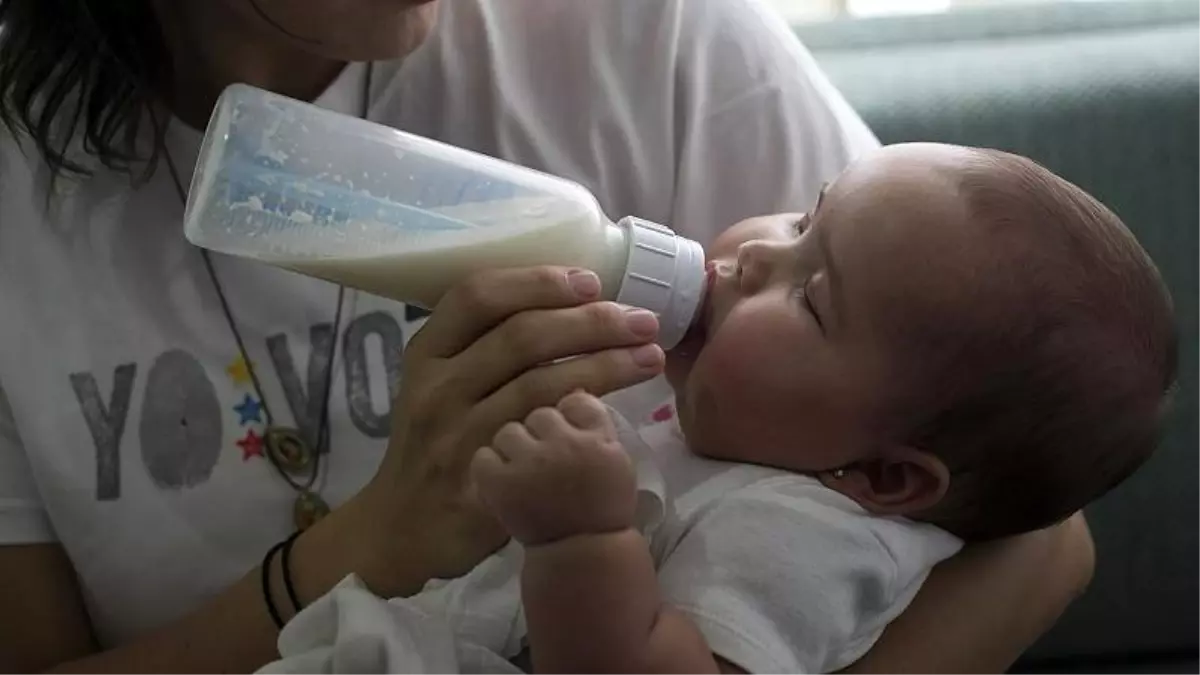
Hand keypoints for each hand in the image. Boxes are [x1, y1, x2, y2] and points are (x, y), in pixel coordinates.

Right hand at [359, 267, 664, 588]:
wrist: (401, 527)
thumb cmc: (434, 444)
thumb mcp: (438, 385)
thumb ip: (483, 347)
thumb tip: (563, 301)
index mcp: (427, 353)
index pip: (477, 296)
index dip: (536, 282)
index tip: (590, 280)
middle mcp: (437, 388)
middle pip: (522, 336)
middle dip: (590, 322)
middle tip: (640, 320)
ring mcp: (458, 435)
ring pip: (541, 385)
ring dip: (605, 365)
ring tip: (649, 354)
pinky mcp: (484, 478)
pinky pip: (544, 438)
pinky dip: (585, 416)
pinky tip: (618, 409)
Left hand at [471, 392, 638, 545]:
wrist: (578, 552)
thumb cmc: (600, 505)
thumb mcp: (613, 457)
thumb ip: (593, 420)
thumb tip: (570, 386)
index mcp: (596, 438)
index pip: (574, 399)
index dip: (568, 414)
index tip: (568, 433)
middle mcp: (562, 445)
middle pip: (540, 412)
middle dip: (541, 430)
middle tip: (546, 457)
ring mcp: (527, 463)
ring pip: (510, 431)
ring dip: (515, 446)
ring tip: (523, 470)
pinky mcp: (497, 482)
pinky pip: (485, 455)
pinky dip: (491, 467)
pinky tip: (502, 482)